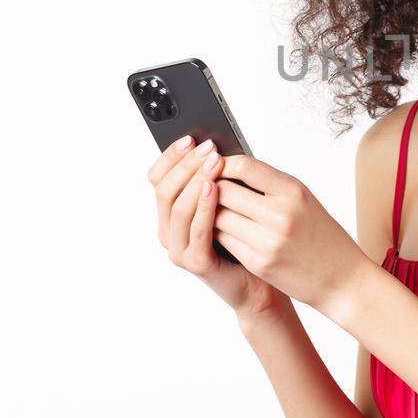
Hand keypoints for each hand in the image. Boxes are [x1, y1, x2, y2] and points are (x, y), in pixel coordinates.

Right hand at [149, 135, 285, 319]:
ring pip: (178, 208)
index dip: (171, 157)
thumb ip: (217, 179)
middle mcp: (168, 231)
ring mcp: (179, 248)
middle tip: (208, 147)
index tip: (190, 137)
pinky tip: (214, 188)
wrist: (260, 279)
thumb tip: (215, 144)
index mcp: (171, 213)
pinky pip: (196, 229)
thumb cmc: (246, 236)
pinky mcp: (195, 262)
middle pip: (164, 190)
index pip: (158, 178)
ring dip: (196, 180)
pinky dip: (204, 206)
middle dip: (186, 164)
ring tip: (214, 162)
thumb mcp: (229, 201)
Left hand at [209, 152, 368, 314]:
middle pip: (224, 191)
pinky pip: (224, 240)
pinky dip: (219, 233)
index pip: (244, 167)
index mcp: (293, 191)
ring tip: (214, 210)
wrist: (342, 279)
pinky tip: (223, 231)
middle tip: (205, 188)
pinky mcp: (258, 263)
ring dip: (212, 213)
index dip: (224, 164)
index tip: (216, 165)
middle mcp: (280, 214)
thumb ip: (271, 186)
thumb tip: (231, 171)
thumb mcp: (304, 201)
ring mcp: (268, 241)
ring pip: (218, 217)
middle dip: (211, 188)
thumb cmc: (323, 236)